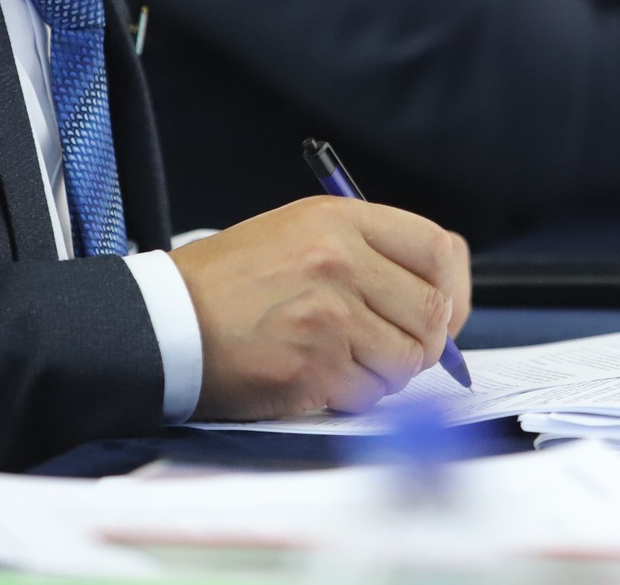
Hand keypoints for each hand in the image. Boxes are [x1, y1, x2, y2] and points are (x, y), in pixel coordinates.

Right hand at [171, 196, 470, 420]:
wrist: (166, 320)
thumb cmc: (228, 283)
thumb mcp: (298, 233)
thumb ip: (366, 254)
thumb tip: (436, 301)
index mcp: (340, 220)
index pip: (439, 249)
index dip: (453, 289)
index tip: (445, 314)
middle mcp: (341, 261)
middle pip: (434, 313)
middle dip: (422, 343)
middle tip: (392, 350)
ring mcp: (330, 316)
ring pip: (407, 362)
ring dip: (384, 374)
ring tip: (340, 360)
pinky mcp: (314, 367)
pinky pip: (369, 396)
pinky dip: (352, 398)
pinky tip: (316, 378)